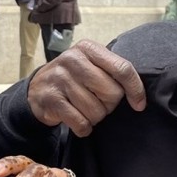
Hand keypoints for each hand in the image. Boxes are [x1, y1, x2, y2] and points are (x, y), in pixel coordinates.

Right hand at [27, 39, 146, 136]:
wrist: (37, 90)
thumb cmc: (73, 78)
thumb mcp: (90, 65)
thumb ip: (113, 71)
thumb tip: (138, 96)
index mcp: (88, 48)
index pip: (123, 69)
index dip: (135, 89)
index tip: (139, 105)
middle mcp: (73, 59)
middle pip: (112, 93)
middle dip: (109, 105)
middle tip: (97, 102)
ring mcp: (60, 79)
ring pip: (97, 111)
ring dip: (95, 118)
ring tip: (83, 110)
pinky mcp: (51, 99)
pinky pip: (81, 123)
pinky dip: (83, 128)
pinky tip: (77, 121)